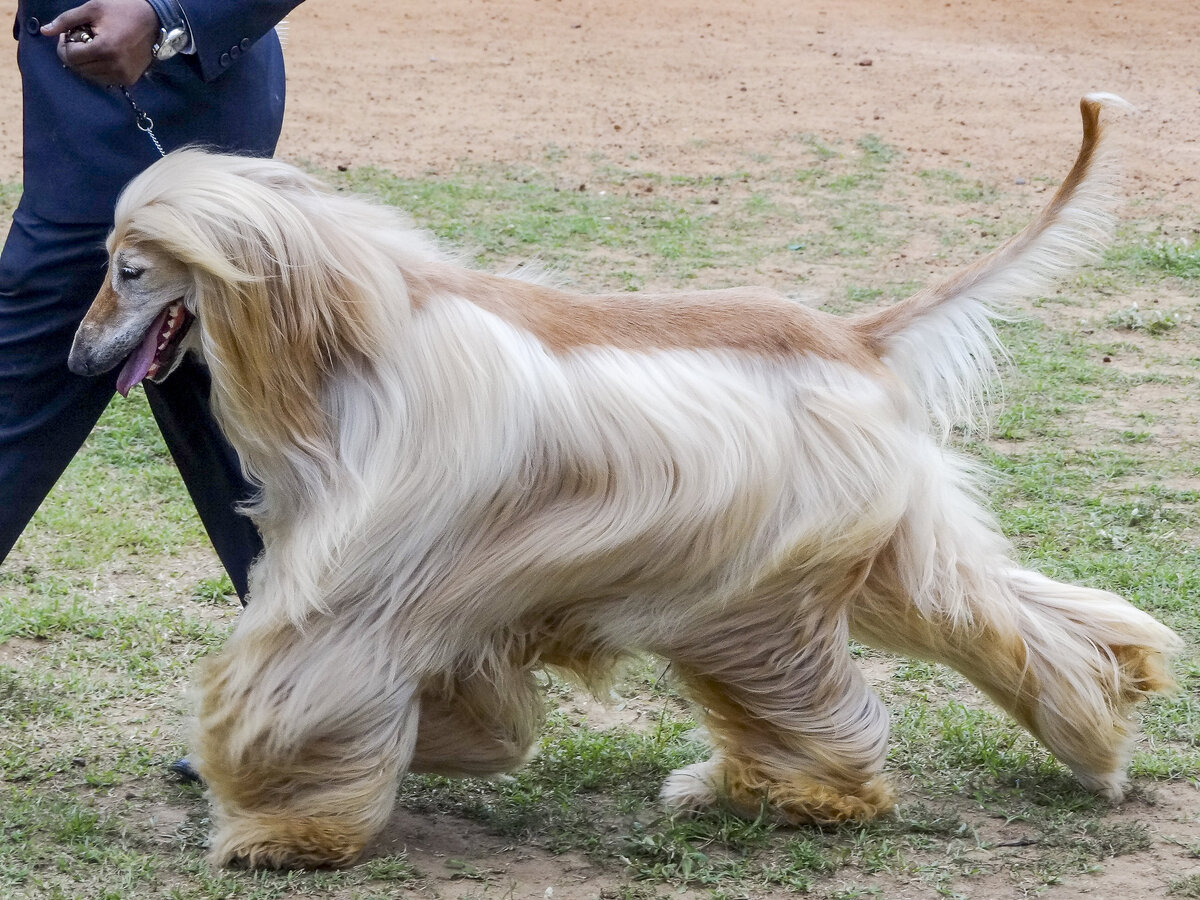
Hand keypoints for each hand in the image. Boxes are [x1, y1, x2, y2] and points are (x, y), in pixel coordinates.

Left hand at [42, 0, 159, 85]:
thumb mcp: (92, 8)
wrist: (155, 22)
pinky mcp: (129, 79)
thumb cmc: (123, 10)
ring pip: (90, 76)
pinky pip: (104, 80)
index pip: (71, 57)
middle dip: (73, 54)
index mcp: (104, 48)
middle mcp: (114, 66)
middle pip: (79, 68)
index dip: (64, 45)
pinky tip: (101, 56)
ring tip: (90, 48)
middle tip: (79, 40)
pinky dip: (97, 70)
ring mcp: (123, 75)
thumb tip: (44, 31)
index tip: (68, 35)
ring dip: (84, 63)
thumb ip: (66, 20)